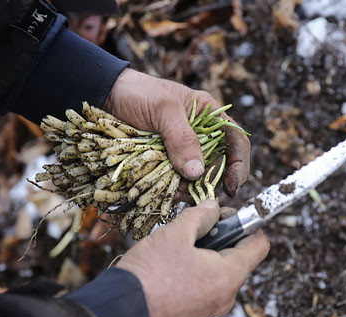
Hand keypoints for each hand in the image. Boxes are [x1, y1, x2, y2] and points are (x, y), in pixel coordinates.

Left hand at [104, 69, 249, 195]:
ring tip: (177, 192)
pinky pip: (177, 181)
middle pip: (218, 165)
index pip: (236, 141)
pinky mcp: (166, 162)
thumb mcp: (163, 110)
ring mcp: (182, 150)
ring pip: (197, 177)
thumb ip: (182, 138)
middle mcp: (200, 134)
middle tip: (195, 193)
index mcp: (209, 115)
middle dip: (210, 182)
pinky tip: (168, 191)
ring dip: (191, 189)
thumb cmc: (137, 93)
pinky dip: (175, 189)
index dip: (240, 165)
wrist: (105, 96)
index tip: (231, 186)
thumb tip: (198, 172)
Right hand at [116, 200, 268, 316]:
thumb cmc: (150, 273)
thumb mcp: (175, 234)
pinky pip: (205, 287)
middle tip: (192, 229)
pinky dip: (195, 272)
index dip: (247, 224)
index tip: (223, 216)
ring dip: (205, 255)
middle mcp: (226, 297)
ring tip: (177, 248)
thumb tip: (213, 208)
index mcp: (228, 276)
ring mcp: (210, 310)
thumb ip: (200, 216)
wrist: (120, 312)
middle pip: (238, 258)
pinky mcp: (194, 316)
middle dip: (220, 238)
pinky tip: (170, 265)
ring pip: (219, 273)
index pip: (259, 245)